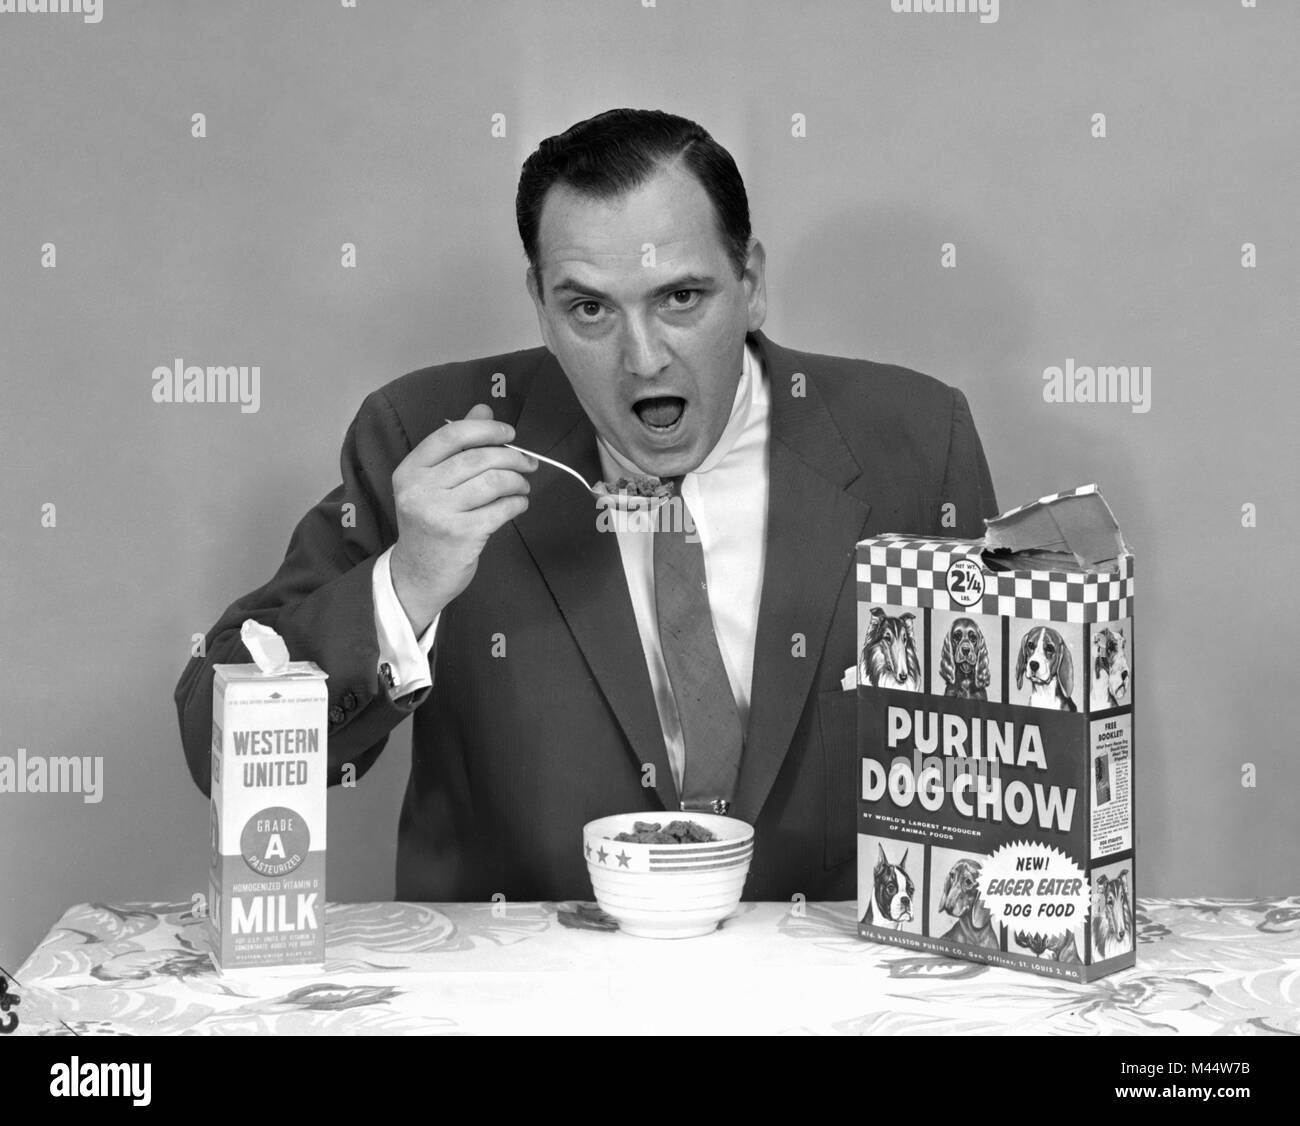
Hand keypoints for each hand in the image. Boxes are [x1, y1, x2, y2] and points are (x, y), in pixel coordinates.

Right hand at [389, 404, 537, 631]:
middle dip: (512, 457)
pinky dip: (517, 503)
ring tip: (522, 486)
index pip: (451, 434)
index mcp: (410, 470)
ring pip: (494, 481)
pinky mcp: (461, 534)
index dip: (486, 429)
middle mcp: (420, 489)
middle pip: (478, 458)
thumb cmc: (431, 523)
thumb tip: (484, 408)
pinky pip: (501, 508)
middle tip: (528, 464)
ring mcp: (439, 513)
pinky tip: (518, 504)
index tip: (510, 434)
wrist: (418, 574)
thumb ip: (457, 446)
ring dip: (517, 481)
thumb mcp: (433, 483)